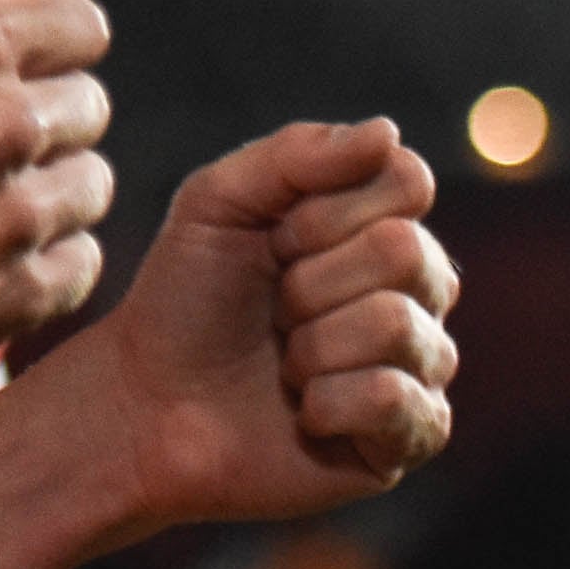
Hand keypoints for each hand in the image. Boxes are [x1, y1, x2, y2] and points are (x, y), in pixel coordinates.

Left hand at [51, 118, 457, 535]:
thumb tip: (388, 133)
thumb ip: (295, 156)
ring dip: (312, 345)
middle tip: (273, 308)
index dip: (324, 212)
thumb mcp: (217, 202)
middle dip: (309, 281)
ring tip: (285, 363)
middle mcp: (417, 289)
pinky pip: (398, 402)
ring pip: (398, 325)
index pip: (407, 182)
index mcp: (380, 224)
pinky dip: (328, 404)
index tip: (273, 239)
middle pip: (407, 252)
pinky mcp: (411, 435)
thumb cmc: (186, 297)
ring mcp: (421, 362)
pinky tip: (306, 413)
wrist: (149, 399)